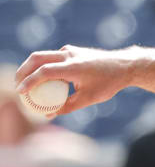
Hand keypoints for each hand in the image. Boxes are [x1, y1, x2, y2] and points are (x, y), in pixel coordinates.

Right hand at [15, 45, 134, 115]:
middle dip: (23, 71)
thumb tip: (48, 115)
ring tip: (25, 82)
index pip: (44, 71)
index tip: (20, 92)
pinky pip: (52, 56)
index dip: (29, 81)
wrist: (125, 65)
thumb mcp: (89, 98)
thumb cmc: (108, 83)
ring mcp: (71, 50)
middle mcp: (70, 55)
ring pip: (43, 55)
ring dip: (31, 67)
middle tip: (17, 85)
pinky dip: (43, 65)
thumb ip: (67, 107)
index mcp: (74, 66)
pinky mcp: (72, 50)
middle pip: (37, 58)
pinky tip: (42, 78)